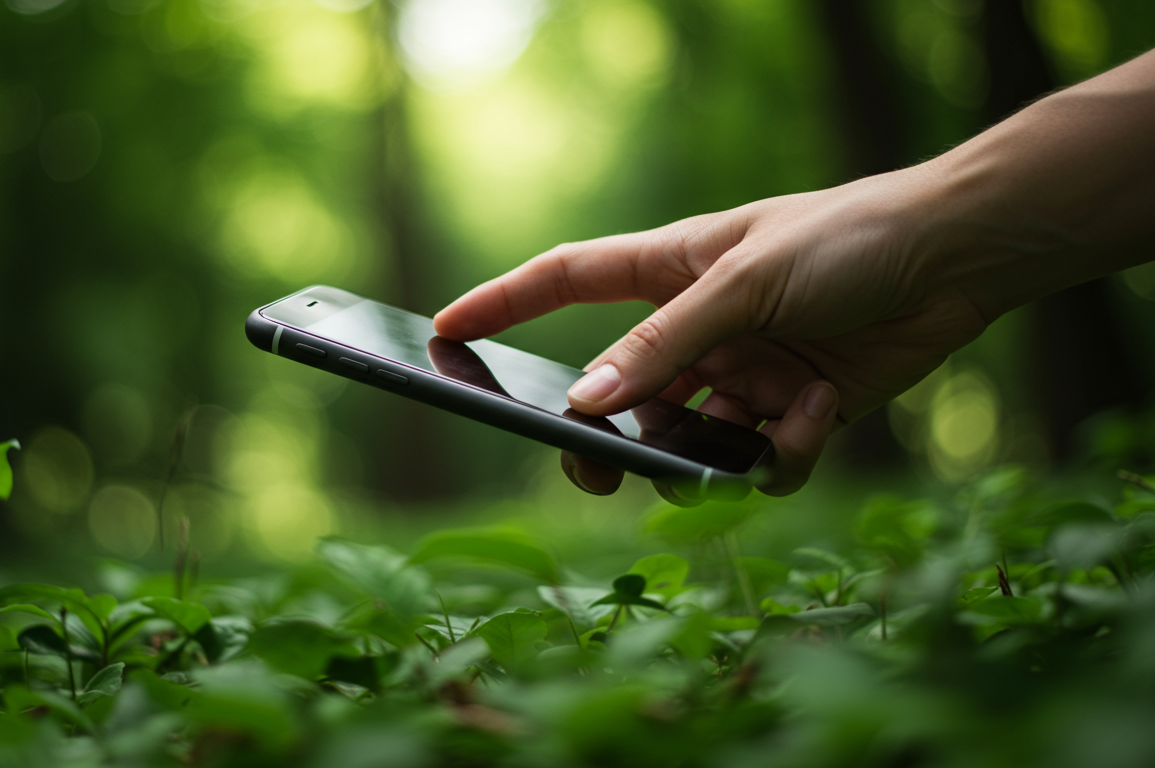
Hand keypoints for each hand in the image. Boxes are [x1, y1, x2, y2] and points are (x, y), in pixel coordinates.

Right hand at [434, 165, 989, 498]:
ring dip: (711, 451)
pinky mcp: (793, 413)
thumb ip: (661, 343)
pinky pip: (759, 459)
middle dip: (604, 439)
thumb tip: (583, 403)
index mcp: (672, 270)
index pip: (565, 283)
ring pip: (686, 442)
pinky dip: (782, 450)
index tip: (442, 331)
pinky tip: (818, 411)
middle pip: (616, 393)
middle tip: (593, 472)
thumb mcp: (743, 281)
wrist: (960, 258)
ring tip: (756, 427)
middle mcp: (698, 327)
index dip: (501, 304)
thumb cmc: (847, 237)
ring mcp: (743, 373)